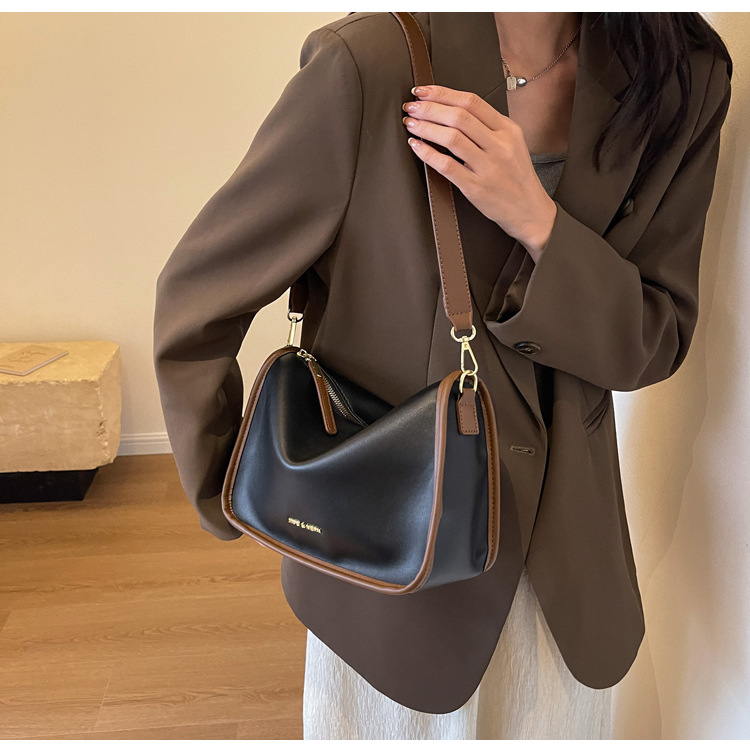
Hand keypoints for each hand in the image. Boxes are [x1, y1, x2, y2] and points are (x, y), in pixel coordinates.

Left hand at [402, 84, 556, 261]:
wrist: (529, 210)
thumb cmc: (516, 177)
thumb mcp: (512, 144)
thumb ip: (489, 126)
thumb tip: (452, 108)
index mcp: (508, 130)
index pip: (472, 102)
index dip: (443, 93)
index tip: (423, 91)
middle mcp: (499, 146)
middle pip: (459, 117)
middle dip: (430, 108)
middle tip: (411, 107)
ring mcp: (488, 167)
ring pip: (452, 138)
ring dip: (425, 128)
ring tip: (411, 124)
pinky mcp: (476, 188)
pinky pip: (447, 166)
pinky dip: (428, 153)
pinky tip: (416, 146)